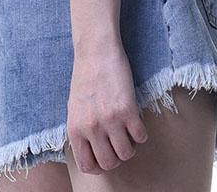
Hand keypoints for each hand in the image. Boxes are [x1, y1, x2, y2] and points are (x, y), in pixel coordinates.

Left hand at [66, 38, 148, 173]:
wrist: (96, 50)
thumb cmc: (85, 76)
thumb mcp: (75, 107)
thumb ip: (82, 130)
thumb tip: (93, 150)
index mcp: (75, 129)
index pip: (87, 165)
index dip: (99, 166)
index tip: (106, 156)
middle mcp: (91, 128)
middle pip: (109, 163)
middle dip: (117, 157)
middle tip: (120, 142)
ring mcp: (110, 120)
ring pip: (126, 154)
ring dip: (131, 146)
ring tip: (129, 131)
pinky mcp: (127, 110)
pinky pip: (140, 137)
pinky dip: (141, 133)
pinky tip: (136, 121)